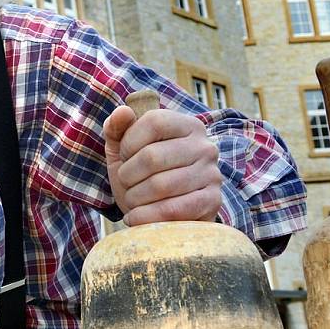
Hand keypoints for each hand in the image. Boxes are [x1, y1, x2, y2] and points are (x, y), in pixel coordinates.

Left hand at [103, 103, 222, 225]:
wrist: (164, 215)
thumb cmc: (141, 176)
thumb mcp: (124, 150)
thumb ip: (117, 128)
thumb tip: (122, 111)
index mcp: (187, 125)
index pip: (154, 122)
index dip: (129, 142)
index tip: (124, 156)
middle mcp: (205, 146)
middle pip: (152, 156)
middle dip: (128, 175)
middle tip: (126, 183)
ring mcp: (212, 174)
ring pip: (160, 185)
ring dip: (134, 197)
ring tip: (132, 200)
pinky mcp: (212, 202)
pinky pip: (172, 210)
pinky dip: (145, 216)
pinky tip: (135, 217)